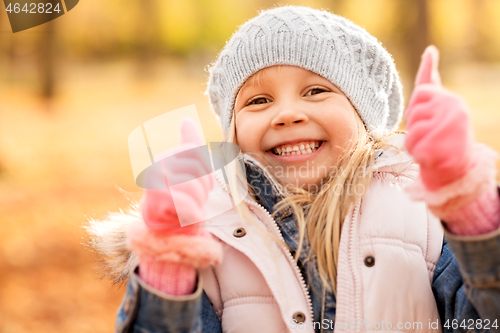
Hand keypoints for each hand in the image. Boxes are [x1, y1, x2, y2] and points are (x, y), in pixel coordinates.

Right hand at [141, 117, 213, 233]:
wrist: (164, 232)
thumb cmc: (179, 199)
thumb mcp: (187, 171)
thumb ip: (189, 146)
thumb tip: (186, 120)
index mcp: (166, 157)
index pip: (199, 155)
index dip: (206, 173)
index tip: (200, 185)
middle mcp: (157, 167)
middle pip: (199, 172)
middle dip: (202, 190)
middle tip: (191, 201)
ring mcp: (154, 185)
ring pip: (194, 189)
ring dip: (198, 204)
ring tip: (187, 209)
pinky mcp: (156, 205)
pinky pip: (188, 205)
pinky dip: (193, 215)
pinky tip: (187, 219)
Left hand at [405, 45, 474, 190]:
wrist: (457, 170)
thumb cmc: (442, 134)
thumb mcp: (438, 105)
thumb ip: (430, 80)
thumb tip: (430, 50)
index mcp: (451, 100)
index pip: (420, 91)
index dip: (417, 108)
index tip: (430, 118)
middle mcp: (453, 111)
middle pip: (412, 113)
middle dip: (414, 126)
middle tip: (431, 135)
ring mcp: (448, 129)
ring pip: (411, 131)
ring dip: (414, 142)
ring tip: (431, 146)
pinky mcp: (440, 148)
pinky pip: (413, 148)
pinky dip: (417, 155)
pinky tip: (431, 157)